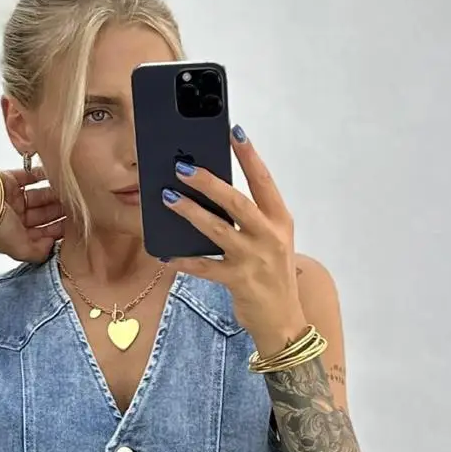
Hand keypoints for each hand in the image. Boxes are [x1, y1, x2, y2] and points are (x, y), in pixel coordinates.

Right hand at [0, 162, 67, 263]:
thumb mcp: (19, 250)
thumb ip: (38, 252)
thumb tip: (51, 246)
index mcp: (16, 236)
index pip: (42, 234)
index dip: (57, 230)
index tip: (76, 225)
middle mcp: (15, 218)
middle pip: (43, 215)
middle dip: (58, 211)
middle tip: (78, 206)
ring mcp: (13, 198)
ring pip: (39, 196)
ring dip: (53, 194)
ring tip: (70, 191)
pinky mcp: (10, 180)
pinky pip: (30, 176)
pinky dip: (41, 174)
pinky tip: (55, 174)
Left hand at [161, 129, 306, 351]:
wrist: (283, 320)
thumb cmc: (272, 274)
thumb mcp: (271, 240)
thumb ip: (250, 218)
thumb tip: (213, 192)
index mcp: (279, 220)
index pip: (263, 181)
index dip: (249, 155)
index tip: (234, 131)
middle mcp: (269, 236)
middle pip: (236, 201)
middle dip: (208, 182)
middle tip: (182, 167)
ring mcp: (253, 260)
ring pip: (217, 230)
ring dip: (190, 212)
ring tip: (168, 198)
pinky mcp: (238, 281)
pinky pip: (205, 267)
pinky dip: (184, 260)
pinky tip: (166, 254)